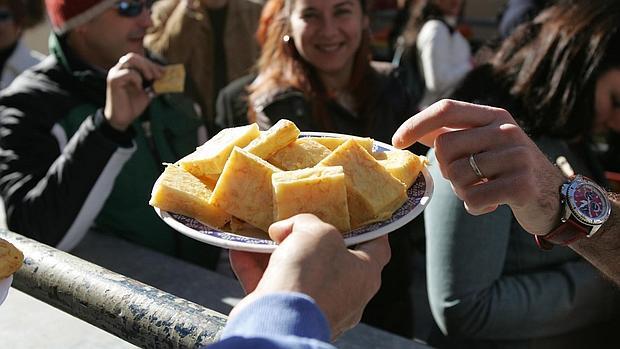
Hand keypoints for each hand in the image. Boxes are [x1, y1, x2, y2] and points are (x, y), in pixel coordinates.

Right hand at [104, 53, 163, 130]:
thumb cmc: (132, 106)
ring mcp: (115, 74)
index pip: (139, 60)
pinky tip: (139, 88)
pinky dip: (137, 78)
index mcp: (126, 70)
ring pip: (131, 59)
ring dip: (144, 67)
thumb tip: (168, 79)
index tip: (164, 71)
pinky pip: (128, 73)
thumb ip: (155, 86)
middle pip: (134, 56)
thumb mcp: (147, 94)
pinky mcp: (113, 81)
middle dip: (149, 64)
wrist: (122, 120)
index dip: (152, 64)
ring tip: (151, 78)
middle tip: (159, 75)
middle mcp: (119, 69)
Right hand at [229, 214, 390, 338]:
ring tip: (263, 234)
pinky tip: (239, 251)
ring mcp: (317, 307)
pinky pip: (274, 287)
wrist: (278, 321)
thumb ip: (306, 222)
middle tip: (296, 222)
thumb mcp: (316, 232)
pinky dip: (256, 270)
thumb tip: (285, 230)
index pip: (378, 247)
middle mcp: (346, 295)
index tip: (360, 214)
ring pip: (299, 273)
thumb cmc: (310, 275)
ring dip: (278, 253)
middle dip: (310, 239)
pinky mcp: (288, 316)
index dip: (371, 228)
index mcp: (365, 274)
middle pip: (332, 258)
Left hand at [392, 99, 566, 234]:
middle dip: (447, 169)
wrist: (553, 198)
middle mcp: (506, 131)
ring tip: (482, 190)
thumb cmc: (507, 171)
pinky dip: (475, 206)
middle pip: (445, 146)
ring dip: (462, 191)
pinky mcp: (521, 184)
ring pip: (458, 175)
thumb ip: (452, 135)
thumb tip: (410, 133)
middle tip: (467, 178)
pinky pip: (474, 198)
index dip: (416, 123)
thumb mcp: (485, 145)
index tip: (396, 142)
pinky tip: (491, 204)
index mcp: (494, 116)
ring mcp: (516, 156)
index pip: (447, 109)